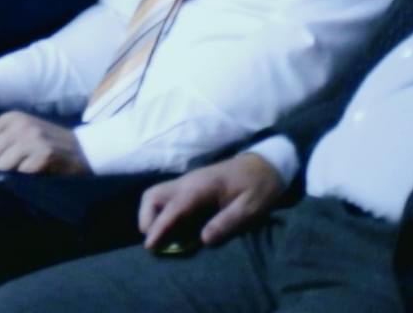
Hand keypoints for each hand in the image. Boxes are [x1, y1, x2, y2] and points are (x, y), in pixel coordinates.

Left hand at [0, 111, 89, 175]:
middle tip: (14, 166)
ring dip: (12, 173)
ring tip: (26, 167)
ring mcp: (33, 138)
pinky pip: (21, 173)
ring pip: (2, 165)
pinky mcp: (44, 154)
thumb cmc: (46, 142)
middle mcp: (20, 124)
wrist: (82, 149)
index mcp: (11, 117)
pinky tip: (38, 171)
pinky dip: (27, 177)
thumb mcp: (21, 132)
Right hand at [138, 152, 284, 250]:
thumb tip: (203, 240)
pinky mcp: (189, 186)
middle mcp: (187, 182)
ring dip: (151, 215)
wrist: (264, 165)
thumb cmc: (259, 187)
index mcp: (201, 187)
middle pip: (152, 196)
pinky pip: (165, 198)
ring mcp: (186, 182)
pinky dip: (160, 213)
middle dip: (147, 219)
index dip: (159, 228)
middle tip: (155, 242)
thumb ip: (227, 223)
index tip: (149, 247)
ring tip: (160, 237)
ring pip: (155, 195)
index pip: (173, 208)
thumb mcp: (250, 208)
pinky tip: (172, 228)